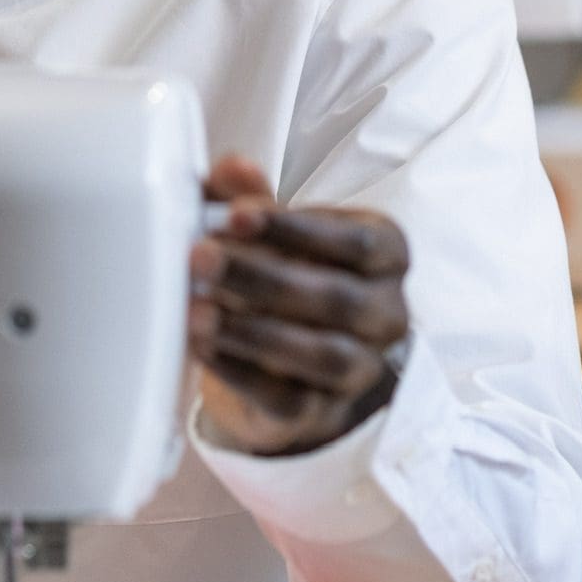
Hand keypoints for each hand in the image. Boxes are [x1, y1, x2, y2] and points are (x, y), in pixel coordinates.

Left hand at [188, 154, 409, 457]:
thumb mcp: (270, 228)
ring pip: (320, 354)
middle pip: (336, 298)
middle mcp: (387, 313)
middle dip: (261, 276)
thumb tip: (233, 168)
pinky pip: (288, 399)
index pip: (355, 241)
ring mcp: (361, 369)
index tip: (235, 215)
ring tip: (194, 310)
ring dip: (252, 331)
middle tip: (199, 257)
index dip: (295, 229)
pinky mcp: (323, 413)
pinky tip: (202, 346)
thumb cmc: (286, 269)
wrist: (288, 354)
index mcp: (386, 253)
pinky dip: (240, 371)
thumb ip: (250, 196)